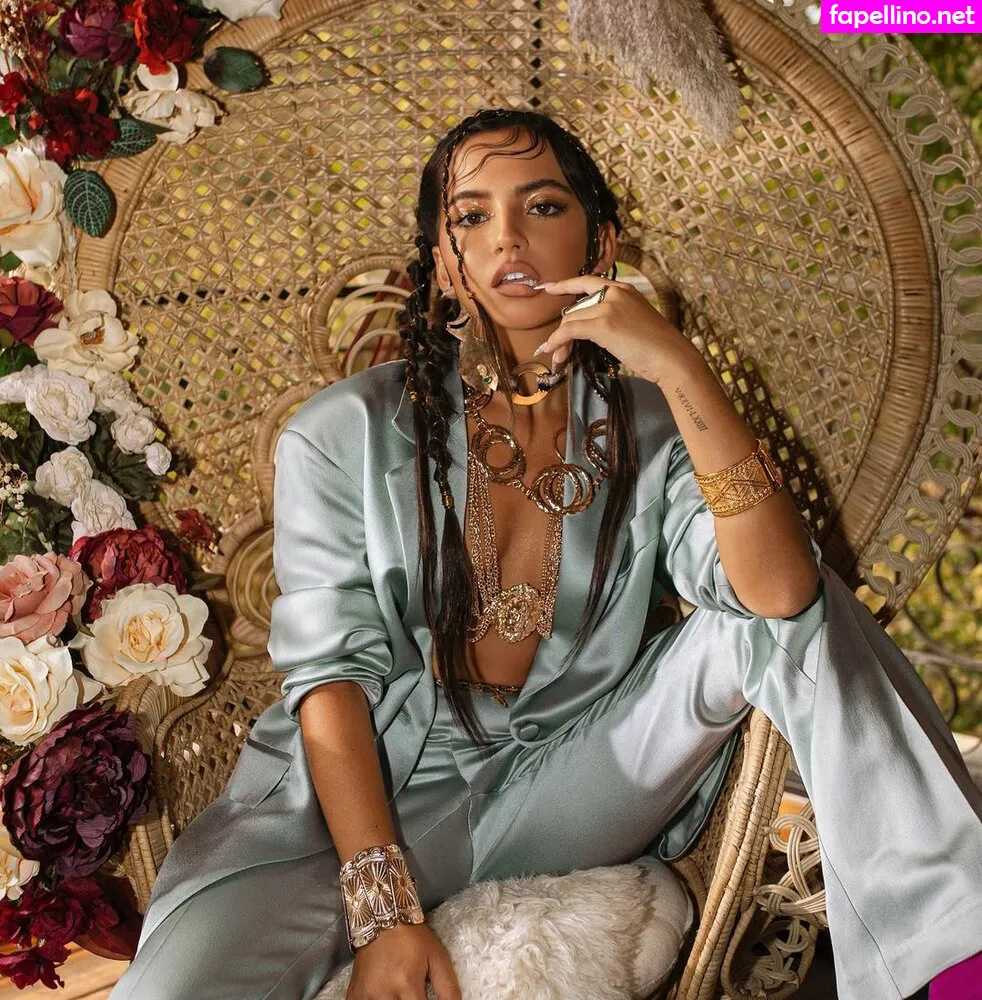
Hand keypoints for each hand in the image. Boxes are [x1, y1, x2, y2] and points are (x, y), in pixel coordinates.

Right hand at [345, 920, 460, 999]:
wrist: (381, 918)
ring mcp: (365, 997)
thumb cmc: (412, 939)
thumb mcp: (438, 958)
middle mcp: (384, 994)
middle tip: (413, 996)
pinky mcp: (353, 997)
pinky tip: (385, 996)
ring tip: (401, 995)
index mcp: (407, 984)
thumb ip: (449, 989)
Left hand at [531, 274, 700, 385]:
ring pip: (570, 320)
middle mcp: (614, 293)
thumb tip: (590, 329)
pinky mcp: (603, 323)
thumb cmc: (658, 347)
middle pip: (575, 309)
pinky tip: (553, 351)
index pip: (588, 282)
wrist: (671, 356)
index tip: (550, 287)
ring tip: (558, 358)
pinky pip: (570, 330)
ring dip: (560, 341)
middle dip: (563, 330)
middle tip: (558, 351)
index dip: (566, 285)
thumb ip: (615, 317)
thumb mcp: (635, 321)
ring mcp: (608, 306)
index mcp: (624, 289)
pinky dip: (557, 341)